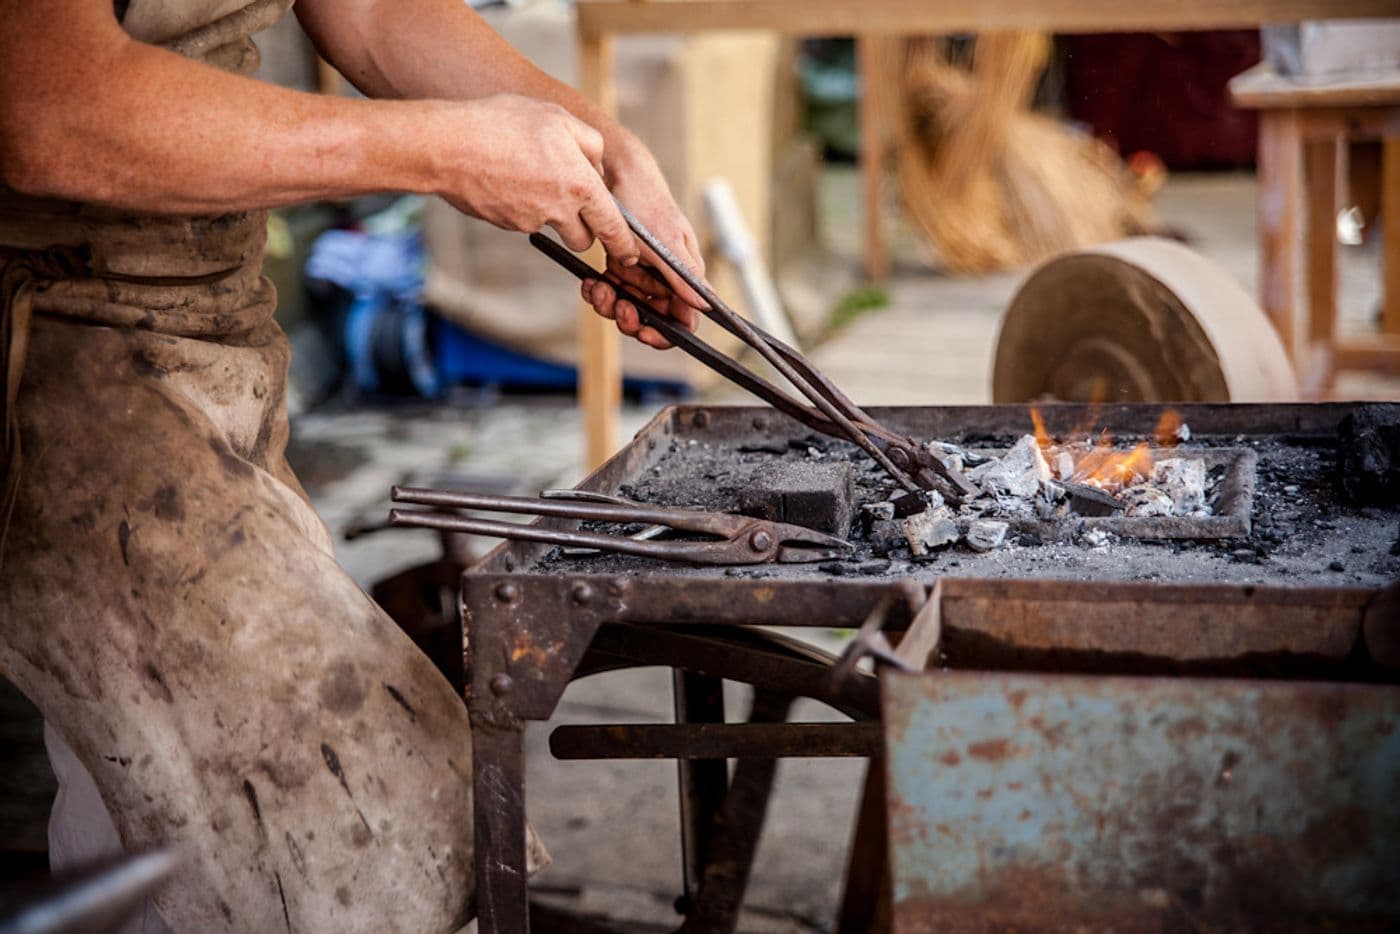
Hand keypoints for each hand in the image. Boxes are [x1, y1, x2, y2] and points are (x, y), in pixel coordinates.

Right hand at [435, 94, 640, 263]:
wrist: (448, 146)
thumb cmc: (503, 124)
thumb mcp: (557, 117)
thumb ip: (590, 143)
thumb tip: (598, 166)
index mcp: (580, 186)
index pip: (613, 228)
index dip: (624, 245)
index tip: (629, 253)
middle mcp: (558, 211)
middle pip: (584, 239)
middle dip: (584, 229)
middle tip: (574, 202)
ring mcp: (530, 221)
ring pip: (551, 228)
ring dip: (551, 214)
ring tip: (532, 177)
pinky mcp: (506, 224)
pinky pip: (524, 219)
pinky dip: (522, 205)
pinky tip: (507, 177)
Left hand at [581, 140, 708, 349]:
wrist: (609, 168)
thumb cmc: (644, 199)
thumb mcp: (663, 242)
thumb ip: (683, 276)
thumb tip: (706, 306)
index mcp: (685, 273)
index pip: (684, 318)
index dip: (666, 332)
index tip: (645, 333)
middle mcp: (665, 276)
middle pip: (653, 317)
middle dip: (630, 315)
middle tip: (615, 304)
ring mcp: (643, 271)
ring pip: (629, 305)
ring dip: (611, 301)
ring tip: (599, 286)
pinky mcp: (621, 263)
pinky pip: (611, 289)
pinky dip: (600, 289)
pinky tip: (592, 280)